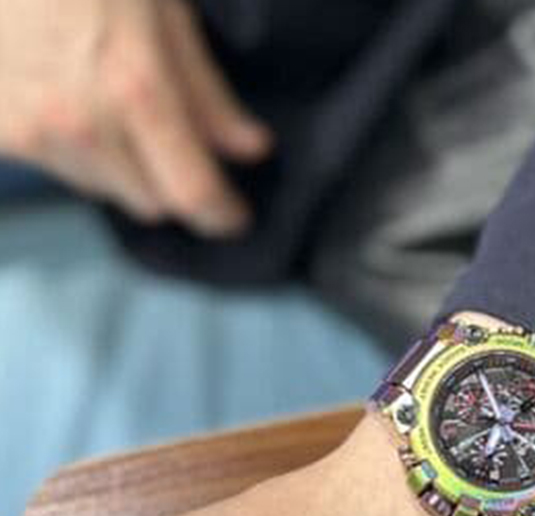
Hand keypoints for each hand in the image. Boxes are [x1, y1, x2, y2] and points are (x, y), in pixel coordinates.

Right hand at [0, 0, 271, 235]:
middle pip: (152, 201)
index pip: (192, 191)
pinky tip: (68, 98)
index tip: (235, 216)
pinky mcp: (0, 133)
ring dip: (121, 166)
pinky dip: (75, 149)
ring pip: (105, 190)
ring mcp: (33, 131)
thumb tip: (250, 147)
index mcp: (133, 88)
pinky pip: (59, 169)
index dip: (222, 213)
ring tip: (107, 100)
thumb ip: (207, 91)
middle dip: (170, 180)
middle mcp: (83, 123)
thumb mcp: (162, 8)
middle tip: (169, 137)